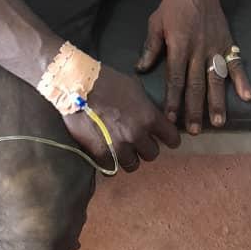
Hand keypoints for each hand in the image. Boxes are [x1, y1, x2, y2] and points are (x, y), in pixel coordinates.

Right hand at [62, 64, 179, 172]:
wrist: (78, 85)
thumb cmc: (107, 80)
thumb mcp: (134, 87)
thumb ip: (146, 105)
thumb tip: (151, 113)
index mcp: (149, 116)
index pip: (172, 138)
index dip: (170, 138)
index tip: (166, 139)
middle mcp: (137, 134)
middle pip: (152, 154)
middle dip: (146, 147)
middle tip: (138, 139)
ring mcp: (119, 147)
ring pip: (133, 164)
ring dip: (129, 157)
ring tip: (122, 147)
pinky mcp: (101, 154)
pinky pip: (112, 169)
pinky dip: (111, 162)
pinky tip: (108, 152)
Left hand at [135, 0, 250, 133]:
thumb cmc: (174, 4)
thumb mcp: (156, 22)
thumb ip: (150, 47)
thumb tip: (141, 68)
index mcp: (179, 46)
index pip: (175, 79)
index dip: (173, 100)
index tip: (171, 119)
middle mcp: (198, 50)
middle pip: (196, 84)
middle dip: (195, 109)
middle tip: (195, 130)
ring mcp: (215, 47)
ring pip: (216, 79)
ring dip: (217, 101)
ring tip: (218, 122)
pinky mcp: (228, 42)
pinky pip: (236, 63)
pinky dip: (242, 79)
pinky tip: (247, 96)